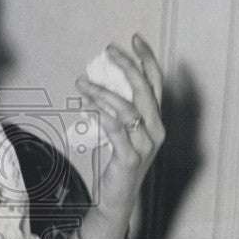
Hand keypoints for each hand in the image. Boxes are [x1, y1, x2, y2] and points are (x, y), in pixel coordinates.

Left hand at [75, 33, 164, 238]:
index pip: (156, 83)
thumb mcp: (119, 132)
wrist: (117, 199)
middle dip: (126, 66)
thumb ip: (115, 111)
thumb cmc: (116, 163)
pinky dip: (101, 114)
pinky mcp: (129, 158)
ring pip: (126, 108)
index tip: (135, 39)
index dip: (147, 59)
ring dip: (102, 91)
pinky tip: (87, 104)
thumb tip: (97, 85)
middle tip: (108, 50)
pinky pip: (115, 129)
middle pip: (144, 90)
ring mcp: (144, 145)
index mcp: (155, 121)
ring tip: (81, 82)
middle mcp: (156, 130)